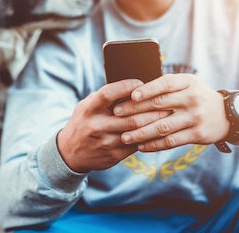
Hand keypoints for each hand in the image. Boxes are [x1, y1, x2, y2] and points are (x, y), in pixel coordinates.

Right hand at [57, 79, 171, 172]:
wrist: (70, 153)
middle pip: (129, 116)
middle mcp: (96, 126)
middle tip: (167, 102)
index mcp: (89, 109)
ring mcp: (105, 142)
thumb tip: (133, 86)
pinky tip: (159, 131)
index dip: (126, 87)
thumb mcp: (87, 106)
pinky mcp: (113, 155)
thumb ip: (105, 98)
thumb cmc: (84, 122)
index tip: (141, 82)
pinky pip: (136, 146)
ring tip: (168, 116)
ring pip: (135, 132)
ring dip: (154, 124)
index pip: (108, 94)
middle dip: (150, 109)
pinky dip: (149, 138)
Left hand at [112, 74, 229, 151]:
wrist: (227, 115)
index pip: (165, 84)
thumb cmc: (197, 96)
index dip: (147, 89)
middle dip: (135, 111)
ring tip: (125, 136)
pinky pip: (171, 141)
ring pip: (162, 127)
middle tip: (117, 115)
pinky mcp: (197, 135)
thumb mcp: (188, 84)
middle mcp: (192, 99)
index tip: (130, 96)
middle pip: (159, 105)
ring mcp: (195, 118)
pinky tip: (141, 146)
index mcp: (188, 82)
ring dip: (141, 133)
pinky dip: (154, 145)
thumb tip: (133, 90)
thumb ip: (166, 86)